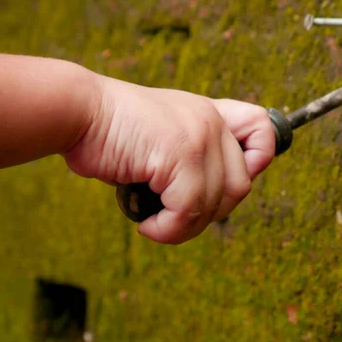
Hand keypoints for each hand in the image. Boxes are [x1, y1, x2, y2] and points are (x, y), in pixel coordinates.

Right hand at [64, 75, 274, 243]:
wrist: (78, 112)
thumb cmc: (113, 132)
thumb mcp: (164, 137)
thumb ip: (194, 157)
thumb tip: (212, 201)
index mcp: (210, 114)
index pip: (262, 128)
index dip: (257, 160)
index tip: (222, 182)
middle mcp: (211, 122)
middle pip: (240, 185)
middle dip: (210, 212)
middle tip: (176, 215)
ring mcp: (200, 137)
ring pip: (216, 204)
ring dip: (186, 226)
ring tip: (157, 223)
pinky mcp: (182, 155)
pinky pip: (190, 210)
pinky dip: (169, 229)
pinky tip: (148, 225)